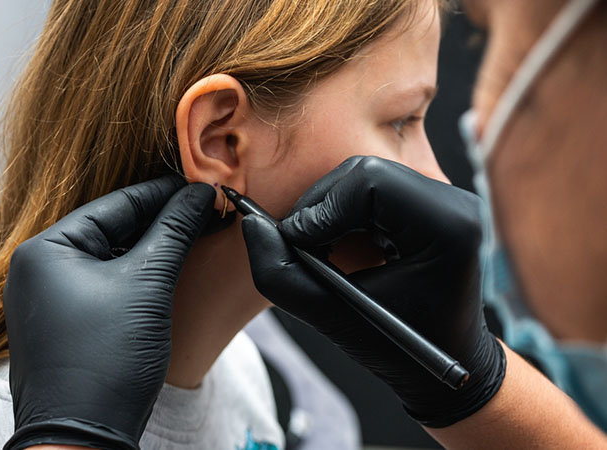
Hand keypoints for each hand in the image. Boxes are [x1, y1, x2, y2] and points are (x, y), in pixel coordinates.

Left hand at [3, 176, 214, 449]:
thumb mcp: (147, 285)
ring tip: (194, 233)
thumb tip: (199, 195)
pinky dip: (139, 272)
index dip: (163, 194)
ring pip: (111, 256)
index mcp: (46, 250)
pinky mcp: (66, 322)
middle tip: (204, 210)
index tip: (200, 186)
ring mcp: (50, 298)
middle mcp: (40, 269)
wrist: (83, 435)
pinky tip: (170, 265)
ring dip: (153, 247)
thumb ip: (172, 231)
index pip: (114, 205)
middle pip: (111, 229)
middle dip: (160, 221)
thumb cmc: (107, 359)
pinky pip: (106, 282)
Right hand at [241, 156, 504, 426]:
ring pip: (363, 176)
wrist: (449, 362)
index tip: (296, 243)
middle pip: (365, 172)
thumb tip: (251, 224)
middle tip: (298, 245)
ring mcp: (444, 200)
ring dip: (326, 208)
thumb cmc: (402, 351)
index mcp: (448, 227)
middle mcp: (453, 202)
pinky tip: (333, 243)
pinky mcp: (429, 205)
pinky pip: (372, 188)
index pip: (371, 182)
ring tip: (315, 248)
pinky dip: (341, 212)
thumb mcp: (335, 320)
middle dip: (319, 206)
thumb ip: (281, 276)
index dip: (322, 208)